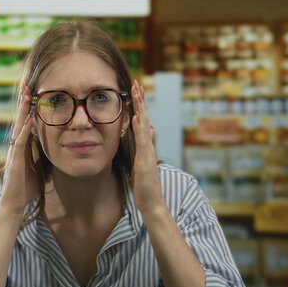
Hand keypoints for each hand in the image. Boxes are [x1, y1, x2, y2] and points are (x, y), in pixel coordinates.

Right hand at [0, 84, 37, 216]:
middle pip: (19, 120)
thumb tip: (43, 147)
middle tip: (25, 85)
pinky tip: (28, 121)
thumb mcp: (33, 167)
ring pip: (18, 127)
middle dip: (23, 103)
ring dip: (22, 111)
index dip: (27, 108)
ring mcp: (14, 152)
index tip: (32, 93)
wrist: (14, 204)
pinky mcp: (15, 161)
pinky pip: (20, 143)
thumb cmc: (24, 187)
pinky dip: (24, 131)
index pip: (24, 123)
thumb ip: (35, 155)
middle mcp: (15, 146)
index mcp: (21, 147)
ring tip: (26, 95)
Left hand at [130, 79, 165, 214]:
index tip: (135, 91)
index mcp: (145, 146)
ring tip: (137, 92)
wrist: (153, 203)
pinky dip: (140, 128)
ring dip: (140, 108)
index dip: (138, 106)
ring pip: (143, 125)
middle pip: (144, 118)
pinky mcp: (145, 160)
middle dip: (140, 100)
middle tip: (137, 83)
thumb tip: (149, 130)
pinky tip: (138, 117)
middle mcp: (148, 146)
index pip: (141, 122)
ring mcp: (148, 152)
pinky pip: (142, 141)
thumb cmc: (146, 186)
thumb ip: (145, 146)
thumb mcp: (143, 162)